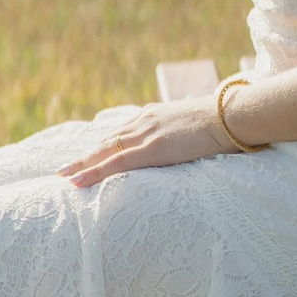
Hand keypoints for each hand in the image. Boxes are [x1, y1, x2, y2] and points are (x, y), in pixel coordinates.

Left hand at [60, 99, 238, 188]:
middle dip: (86, 156)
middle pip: (107, 141)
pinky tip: (77, 181)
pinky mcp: (151, 149)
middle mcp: (144, 122)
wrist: (232, 115)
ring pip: (105, 151)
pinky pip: (116, 163)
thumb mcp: (198, 125)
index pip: (122, 132)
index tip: (89, 154)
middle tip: (65, 169)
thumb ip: (187, 132)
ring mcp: (146, 134)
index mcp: (155, 116)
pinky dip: (94, 172)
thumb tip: (191, 140)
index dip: (103, 145)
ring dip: (83, 165)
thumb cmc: (224, 122)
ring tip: (64, 177)